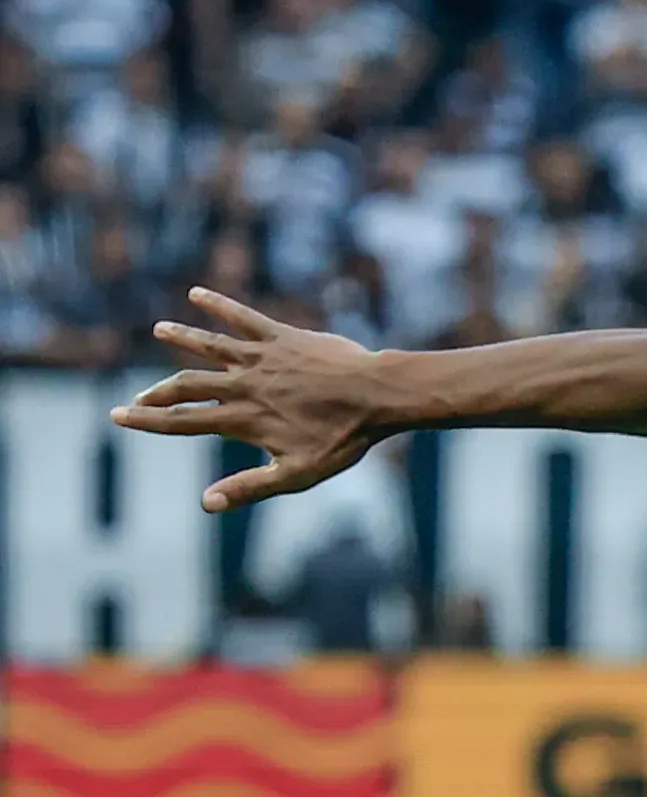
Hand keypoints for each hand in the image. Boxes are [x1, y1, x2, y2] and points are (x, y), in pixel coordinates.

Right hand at [113, 290, 401, 511]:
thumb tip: (206, 504)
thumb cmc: (342, 439)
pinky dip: (218, 305)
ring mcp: (261, 358)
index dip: (148, 421)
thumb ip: (250, 487)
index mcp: (243, 419)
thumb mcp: (296, 474)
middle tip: (137, 396)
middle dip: (158, 392)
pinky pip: (243, 317)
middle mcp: (244, 385)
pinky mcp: (281, 337)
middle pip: (188, 385)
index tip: (119, 417)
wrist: (376, 396)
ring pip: (210, 345)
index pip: (182, 422)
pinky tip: (197, 293)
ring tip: (161, 328)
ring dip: (183, 337)